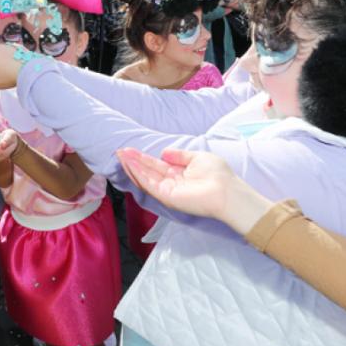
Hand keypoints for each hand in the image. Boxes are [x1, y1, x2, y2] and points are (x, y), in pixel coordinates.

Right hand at [117, 148, 270, 234]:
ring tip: (121, 155)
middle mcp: (170, 182)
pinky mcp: (166, 196)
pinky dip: (138, 174)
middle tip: (119, 151)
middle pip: (147, 171)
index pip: (156, 165)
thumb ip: (180, 156)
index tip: (130, 150)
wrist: (226, 191)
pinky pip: (149, 184)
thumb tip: (163, 153)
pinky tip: (130, 164)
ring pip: (145, 177)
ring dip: (132, 166)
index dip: (143, 158)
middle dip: (133, 161)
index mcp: (178, 173)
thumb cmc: (217, 174)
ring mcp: (167, 190)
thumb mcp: (197, 158)